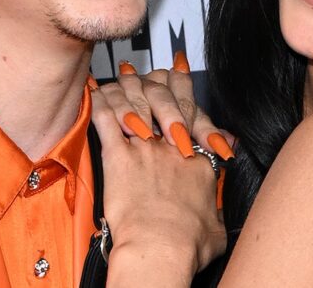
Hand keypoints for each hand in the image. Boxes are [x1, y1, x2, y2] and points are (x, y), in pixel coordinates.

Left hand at [89, 55, 226, 286]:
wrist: (163, 246)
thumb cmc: (189, 243)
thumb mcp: (217, 223)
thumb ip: (217, 201)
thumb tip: (219, 199)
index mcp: (197, 157)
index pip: (193, 111)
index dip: (185, 86)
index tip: (179, 72)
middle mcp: (172, 146)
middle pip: (165, 96)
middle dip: (157, 77)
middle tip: (151, 66)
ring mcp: (144, 148)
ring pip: (134, 101)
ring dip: (125, 86)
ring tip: (121, 74)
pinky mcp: (118, 156)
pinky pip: (104, 119)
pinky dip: (97, 102)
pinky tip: (93, 91)